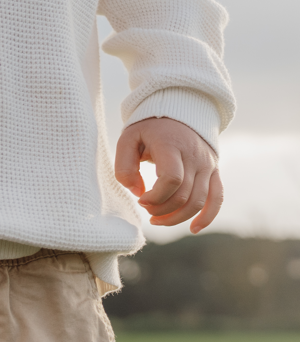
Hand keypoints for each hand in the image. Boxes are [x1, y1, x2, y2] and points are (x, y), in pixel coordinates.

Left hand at [114, 117, 222, 233]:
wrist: (180, 111)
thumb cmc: (149, 128)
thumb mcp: (128, 139)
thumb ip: (124, 166)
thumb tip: (137, 192)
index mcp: (173, 146)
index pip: (172, 180)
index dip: (155, 197)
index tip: (140, 199)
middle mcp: (195, 156)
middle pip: (184, 195)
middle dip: (161, 210)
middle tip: (145, 208)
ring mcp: (208, 165)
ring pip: (198, 201)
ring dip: (176, 218)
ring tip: (156, 220)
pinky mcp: (214, 171)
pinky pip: (217, 197)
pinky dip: (208, 216)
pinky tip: (194, 229)